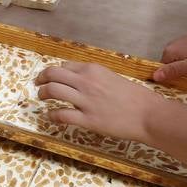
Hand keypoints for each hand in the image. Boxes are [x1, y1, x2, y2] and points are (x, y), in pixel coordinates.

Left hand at [35, 61, 161, 143]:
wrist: (148, 114)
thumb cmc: (135, 97)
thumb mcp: (113, 78)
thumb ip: (95, 77)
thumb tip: (79, 79)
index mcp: (93, 69)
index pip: (65, 66)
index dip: (55, 72)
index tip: (52, 77)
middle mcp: (86, 81)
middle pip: (53, 74)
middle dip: (41, 78)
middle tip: (38, 84)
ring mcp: (85, 101)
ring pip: (53, 91)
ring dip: (43, 93)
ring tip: (42, 98)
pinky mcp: (87, 119)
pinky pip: (61, 115)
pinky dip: (52, 115)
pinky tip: (51, 116)